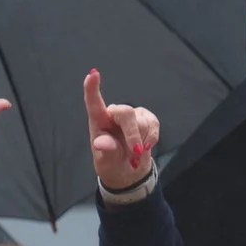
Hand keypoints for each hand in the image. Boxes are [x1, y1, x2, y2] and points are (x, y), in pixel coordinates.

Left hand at [83, 69, 160, 191]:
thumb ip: (106, 152)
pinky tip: (145, 146)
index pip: (94, 103)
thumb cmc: (112, 163)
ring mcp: (131, 114)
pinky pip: (153, 124)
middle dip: (133, 134)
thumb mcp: (106, 163)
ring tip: (134, 153)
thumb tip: (102, 143)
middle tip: (136, 153)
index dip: (92, 88)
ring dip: (142, 141)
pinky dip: (152, 138)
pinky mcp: (145, 117)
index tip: (92, 74)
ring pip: (143, 121)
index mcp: (99, 122)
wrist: (128, 171)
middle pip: (126, 113)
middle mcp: (113, 114)